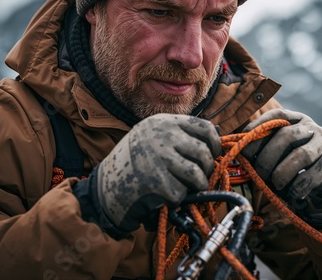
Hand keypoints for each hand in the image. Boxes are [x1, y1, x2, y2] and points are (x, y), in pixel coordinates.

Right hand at [97, 114, 220, 231]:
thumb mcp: (153, 137)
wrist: (104, 187)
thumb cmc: (134, 163)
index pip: (204, 127)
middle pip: (203, 153)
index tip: (213, 154)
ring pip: (197, 175)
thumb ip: (180, 135)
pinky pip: (182, 193)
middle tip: (198, 177)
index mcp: (164, 123)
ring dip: (195, 186)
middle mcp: (162, 137)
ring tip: (185, 188)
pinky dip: (176, 199)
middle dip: (206, 169)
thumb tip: (217, 138)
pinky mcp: (156, 182)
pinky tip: (164, 195)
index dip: (214, 143)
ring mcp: (159, 158)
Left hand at [242, 109, 321, 226]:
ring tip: (275, 185)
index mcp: (295, 119)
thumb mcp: (281, 150)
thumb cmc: (295, 163)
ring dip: (282, 173)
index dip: (258, 130)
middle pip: (287, 136)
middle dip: (267, 158)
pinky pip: (312, 176)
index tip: (244, 149)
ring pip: (301, 155)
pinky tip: (292, 195)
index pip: (276, 116)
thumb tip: (237, 153)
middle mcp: (311, 127)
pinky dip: (297, 188)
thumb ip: (263, 148)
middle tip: (259, 174)